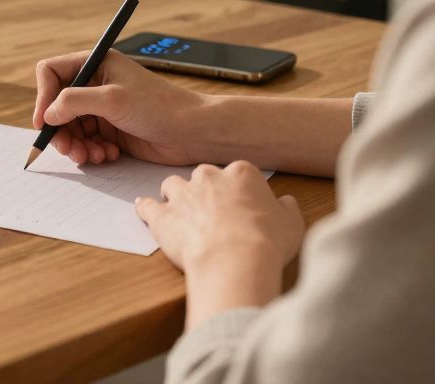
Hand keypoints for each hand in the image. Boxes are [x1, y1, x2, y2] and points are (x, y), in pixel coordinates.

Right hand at [32, 50, 211, 165]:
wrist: (192, 132)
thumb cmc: (160, 106)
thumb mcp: (113, 99)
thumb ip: (74, 102)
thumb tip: (48, 114)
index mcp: (96, 64)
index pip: (52, 73)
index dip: (43, 96)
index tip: (44, 122)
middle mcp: (96, 84)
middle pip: (57, 106)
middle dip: (60, 130)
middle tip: (69, 149)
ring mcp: (103, 108)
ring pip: (70, 128)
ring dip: (76, 145)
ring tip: (91, 156)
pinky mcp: (111, 130)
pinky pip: (86, 142)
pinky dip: (91, 152)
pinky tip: (108, 155)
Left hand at [135, 161, 302, 271]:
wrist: (235, 260)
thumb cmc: (266, 242)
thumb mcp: (291, 224)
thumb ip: (286, 209)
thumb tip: (284, 203)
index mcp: (241, 174)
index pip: (237, 175)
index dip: (238, 192)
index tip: (240, 206)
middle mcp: (208, 177)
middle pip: (202, 176)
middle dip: (205, 190)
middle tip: (211, 210)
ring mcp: (182, 195)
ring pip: (172, 185)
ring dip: (175, 196)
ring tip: (179, 211)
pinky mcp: (162, 216)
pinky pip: (147, 206)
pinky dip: (145, 208)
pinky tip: (143, 208)